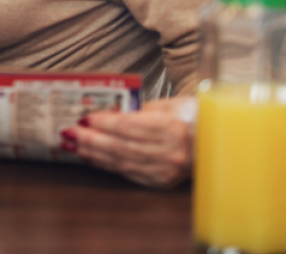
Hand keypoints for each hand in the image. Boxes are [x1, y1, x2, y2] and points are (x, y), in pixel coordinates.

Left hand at [63, 96, 194, 188]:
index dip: (104, 123)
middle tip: (69, 132)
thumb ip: (140, 109)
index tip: (85, 117)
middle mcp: (170, 153)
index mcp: (173, 128)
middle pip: (120, 147)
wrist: (216, 143)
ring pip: (121, 162)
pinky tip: (91, 157)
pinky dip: (106, 165)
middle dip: (91, 140)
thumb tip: (108, 112)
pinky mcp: (160, 182)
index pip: (130, 126)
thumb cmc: (192, 117)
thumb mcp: (169, 104)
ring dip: (93, 154)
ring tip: (73, 145)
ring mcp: (165, 171)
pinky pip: (127, 173)